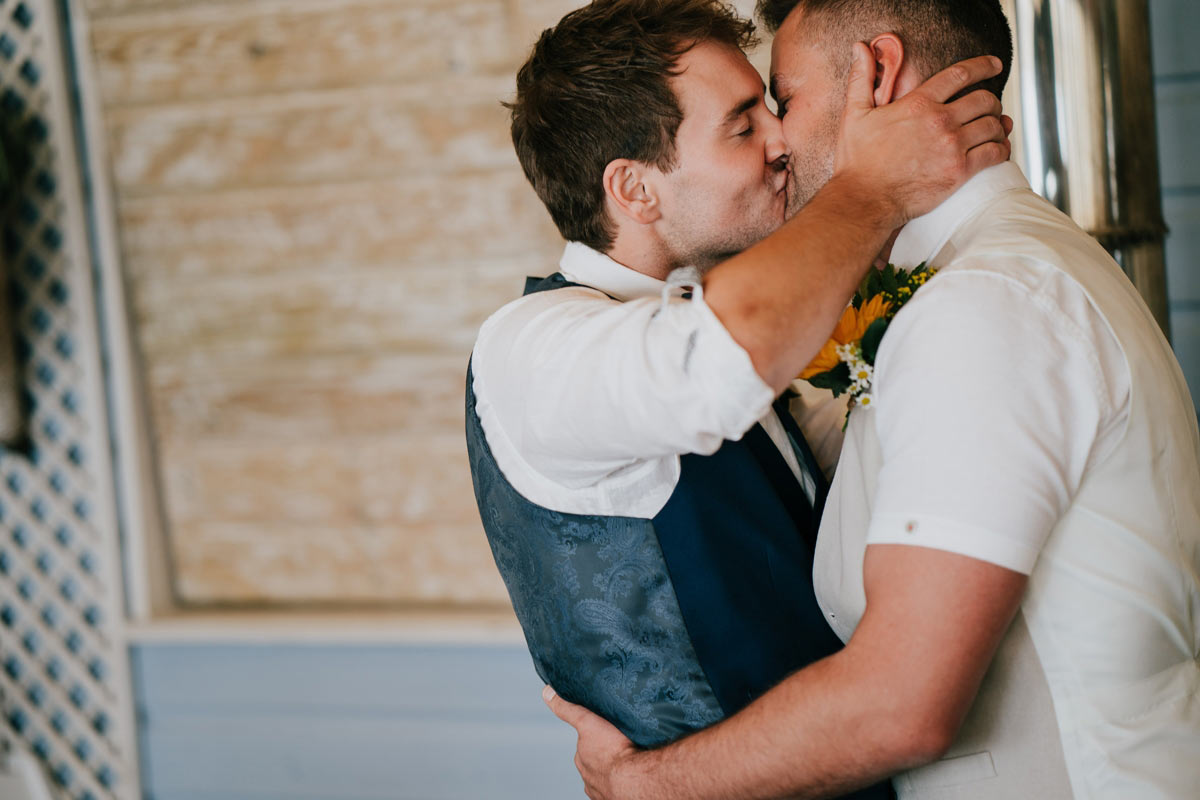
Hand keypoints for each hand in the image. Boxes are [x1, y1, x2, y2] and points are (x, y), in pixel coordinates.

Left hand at [543, 685, 644, 799]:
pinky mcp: (616, 798)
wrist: (634, 779)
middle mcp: (589, 777)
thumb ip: (567, 709)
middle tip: (621, 742)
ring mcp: (603, 790)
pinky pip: (619, 788)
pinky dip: (623, 781)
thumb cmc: (613, 749)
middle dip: (605, 753)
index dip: (595, 736)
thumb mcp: (587, 721)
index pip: (585, 745)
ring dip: (616, 768)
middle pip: (596, 761)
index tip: (608, 730)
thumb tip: (546, 692)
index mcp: (582, 759)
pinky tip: (632, 773)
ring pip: (607, 775)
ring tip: (630, 757)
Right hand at [834, 43, 1011, 225]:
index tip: (994, 65)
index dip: (983, 66)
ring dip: (998, 126)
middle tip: (990, 108)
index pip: (961, 74)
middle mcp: (940, 121)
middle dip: (992, 101)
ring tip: (995, 130)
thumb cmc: (857, 161)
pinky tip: (998, 150)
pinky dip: (1002, 149)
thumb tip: (860, 48)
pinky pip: (994, 153)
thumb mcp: (854, 115)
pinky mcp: (959, 172)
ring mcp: (952, 146)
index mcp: (918, 103)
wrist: (864, 200)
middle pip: (984, 99)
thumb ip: (861, 79)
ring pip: (994, 126)